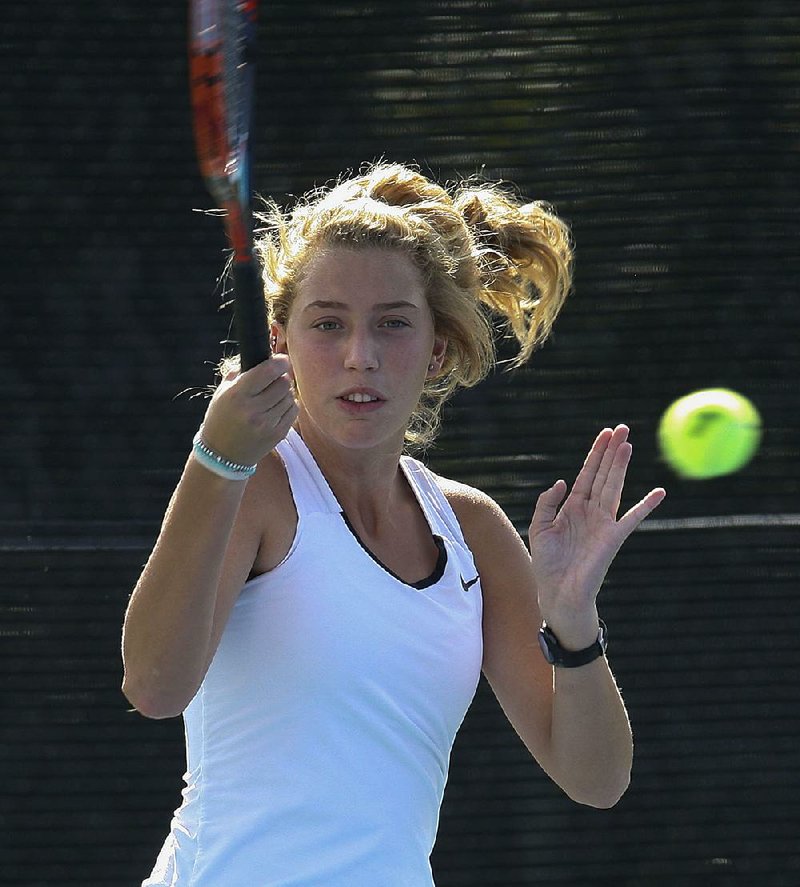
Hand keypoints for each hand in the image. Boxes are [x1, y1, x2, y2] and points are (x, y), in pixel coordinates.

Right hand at [199, 355, 297, 465]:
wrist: (222, 455)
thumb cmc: (221, 418)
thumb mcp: (223, 392)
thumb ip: (241, 372)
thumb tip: (264, 357)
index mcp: (237, 395)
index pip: (268, 371)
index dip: (279, 362)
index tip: (281, 360)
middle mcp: (253, 410)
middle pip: (283, 383)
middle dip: (282, 377)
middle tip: (276, 379)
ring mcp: (267, 424)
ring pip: (290, 396)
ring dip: (285, 392)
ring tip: (274, 395)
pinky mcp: (278, 434)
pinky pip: (294, 411)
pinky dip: (289, 405)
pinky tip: (277, 407)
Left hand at [528, 425, 665, 647]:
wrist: (558, 593)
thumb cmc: (547, 564)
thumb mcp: (539, 527)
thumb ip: (547, 503)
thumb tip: (562, 482)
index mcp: (573, 507)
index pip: (587, 474)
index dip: (595, 454)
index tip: (605, 433)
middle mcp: (591, 511)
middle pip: (603, 474)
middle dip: (611, 452)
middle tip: (622, 428)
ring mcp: (604, 523)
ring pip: (614, 487)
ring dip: (621, 466)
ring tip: (628, 444)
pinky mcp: (613, 538)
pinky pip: (632, 518)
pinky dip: (646, 506)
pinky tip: (660, 492)